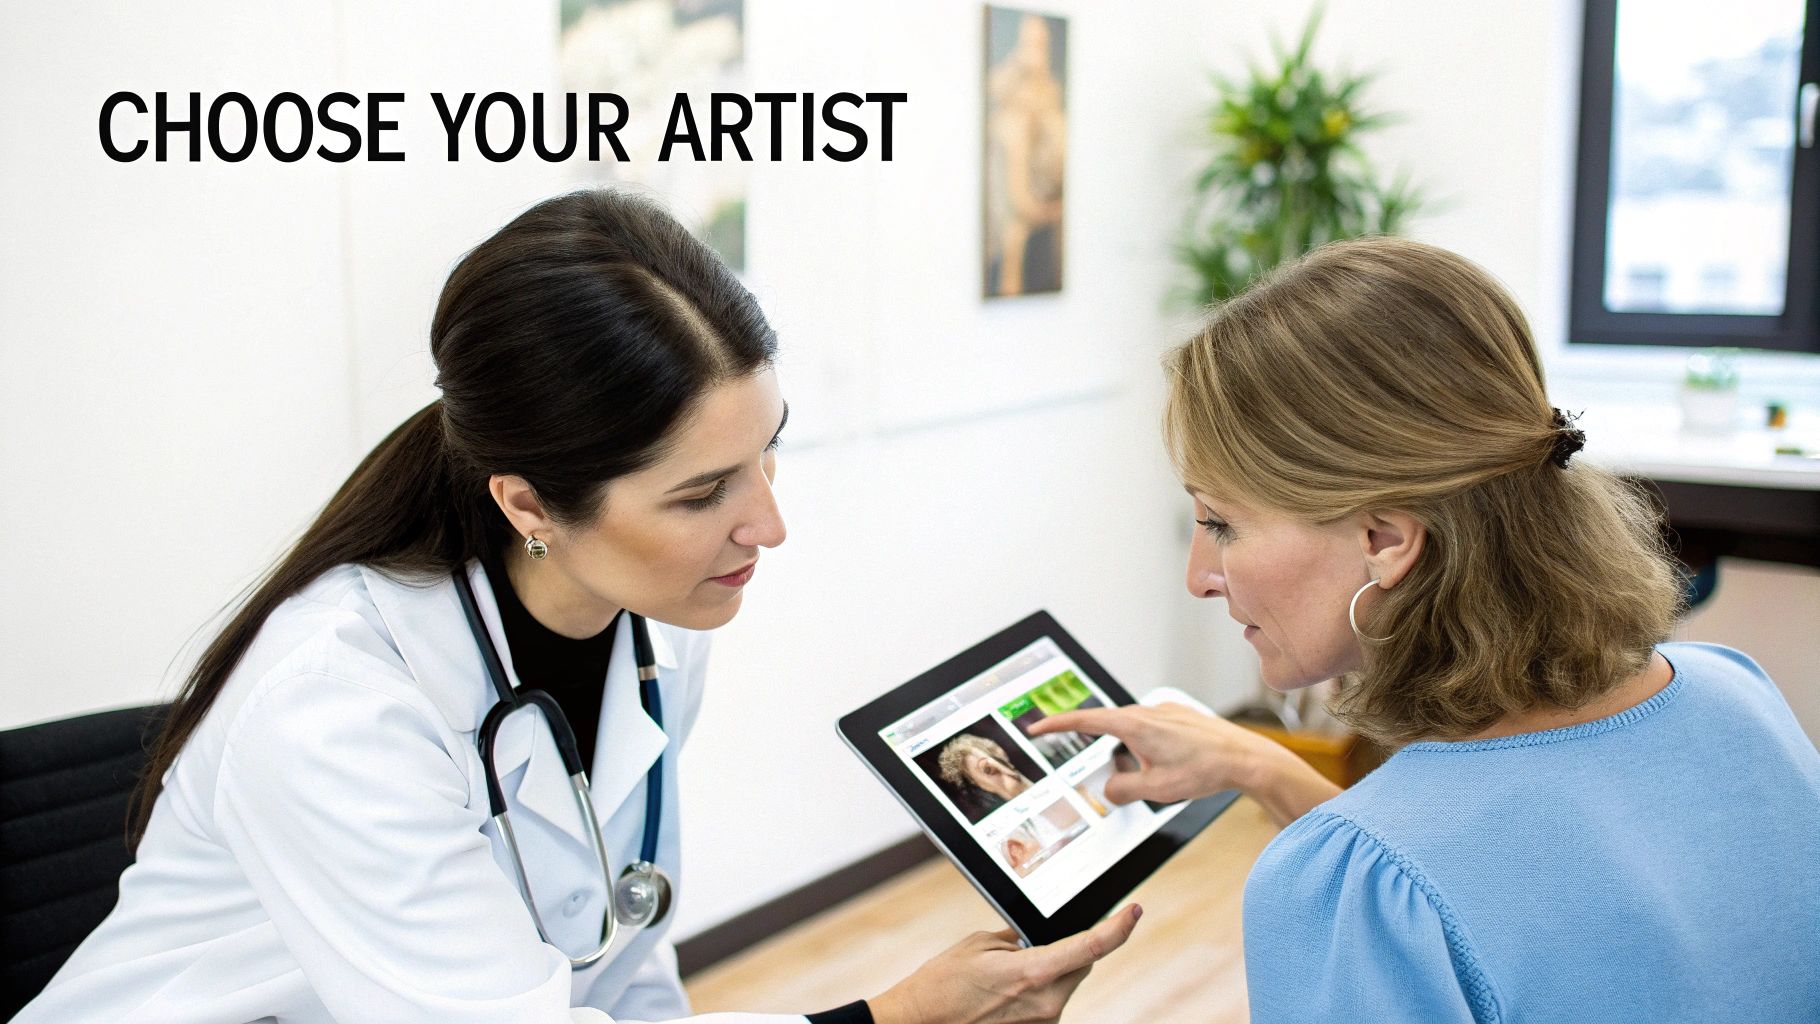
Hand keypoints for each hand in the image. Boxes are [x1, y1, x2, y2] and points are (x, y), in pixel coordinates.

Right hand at [868, 904, 1141, 1023]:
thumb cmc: (942, 984)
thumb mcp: (980, 945)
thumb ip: (1019, 940)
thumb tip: (1037, 939)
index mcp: (1034, 972)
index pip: (1093, 946)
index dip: (1119, 927)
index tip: (1133, 911)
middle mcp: (1047, 1003)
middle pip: (1082, 965)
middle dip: (1070, 950)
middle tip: (1033, 946)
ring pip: (1066, 986)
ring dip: (1051, 974)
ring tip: (1005, 978)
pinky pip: (1051, 1004)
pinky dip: (1039, 993)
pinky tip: (1006, 994)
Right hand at [1029, 702, 1338, 826]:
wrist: (1246, 758)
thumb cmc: (1204, 771)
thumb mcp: (1155, 790)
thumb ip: (1122, 789)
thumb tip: (1108, 789)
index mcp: (1134, 724)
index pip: (1084, 721)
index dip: (1055, 725)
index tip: (1035, 727)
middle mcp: (1147, 711)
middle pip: (1110, 728)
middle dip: (1105, 751)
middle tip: (1113, 773)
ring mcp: (1165, 712)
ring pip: (1134, 732)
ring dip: (1134, 754)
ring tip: (1160, 777)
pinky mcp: (1180, 717)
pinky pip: (1153, 731)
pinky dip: (1151, 750)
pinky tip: (1173, 768)